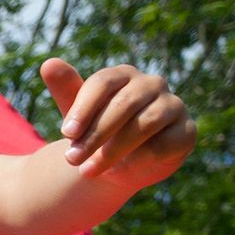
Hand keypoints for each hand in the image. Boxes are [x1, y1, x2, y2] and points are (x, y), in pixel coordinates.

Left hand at [40, 58, 195, 186]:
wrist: (122, 163)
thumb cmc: (96, 130)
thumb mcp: (77, 113)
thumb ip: (65, 89)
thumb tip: (48, 64)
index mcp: (123, 74)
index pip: (103, 82)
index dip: (84, 108)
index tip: (66, 134)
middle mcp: (152, 84)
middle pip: (123, 104)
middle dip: (95, 135)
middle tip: (72, 159)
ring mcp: (173, 106)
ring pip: (144, 124)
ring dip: (113, 150)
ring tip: (88, 171)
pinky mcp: (186, 131)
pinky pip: (165, 143)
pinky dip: (140, 159)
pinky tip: (120, 171)